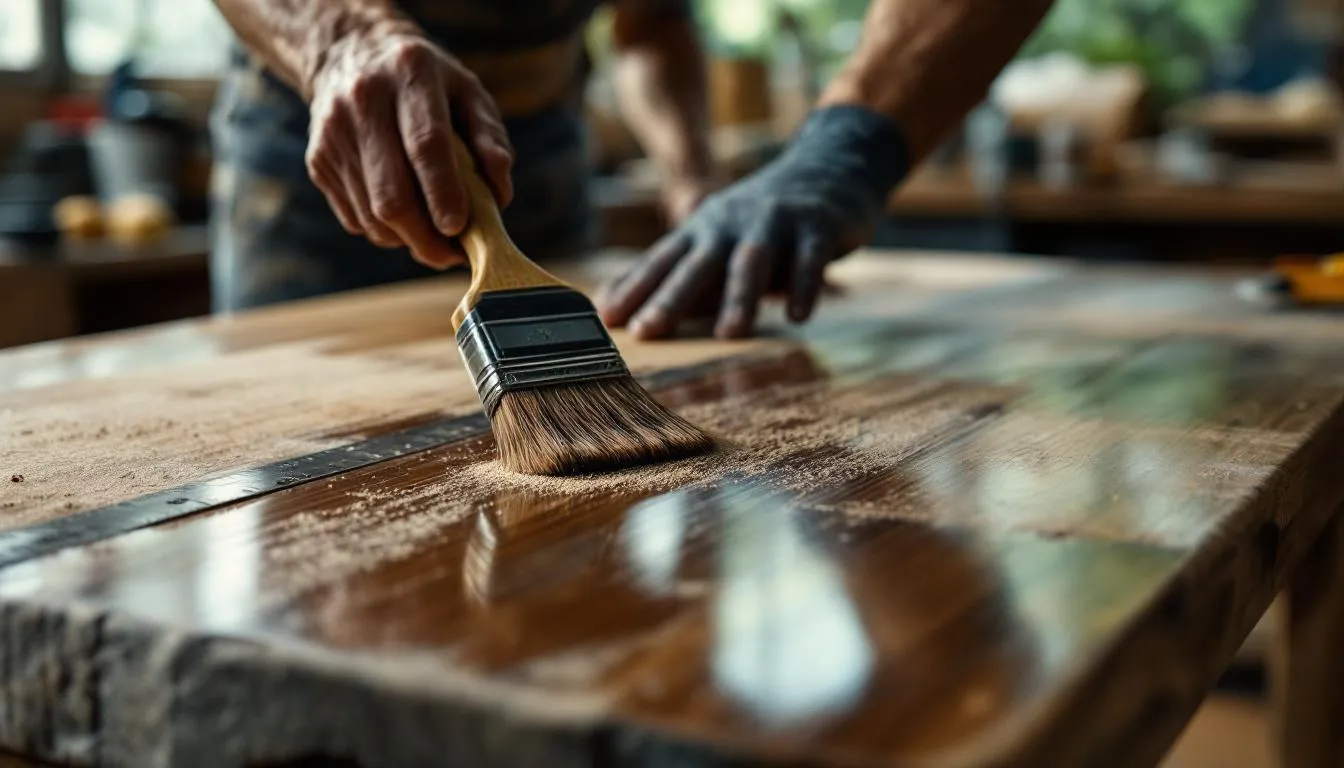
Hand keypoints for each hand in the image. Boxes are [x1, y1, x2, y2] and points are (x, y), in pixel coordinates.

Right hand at [305, 27, 512, 269]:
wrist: (349, 53)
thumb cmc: (426, 81)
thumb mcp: (467, 91)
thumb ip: (490, 139)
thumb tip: (500, 195)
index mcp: (410, 75)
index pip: (425, 145)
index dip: (443, 193)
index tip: (459, 229)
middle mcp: (363, 101)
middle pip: (392, 195)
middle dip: (426, 238)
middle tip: (453, 254)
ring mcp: (334, 134)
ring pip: (372, 216)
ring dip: (408, 240)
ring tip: (434, 237)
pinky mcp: (319, 161)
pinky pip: (356, 218)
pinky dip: (385, 231)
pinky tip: (404, 217)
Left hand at [598, 106, 910, 338]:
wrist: (830, 167)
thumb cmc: (761, 221)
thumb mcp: (716, 241)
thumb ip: (675, 274)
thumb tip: (615, 306)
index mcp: (702, 231)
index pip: (661, 262)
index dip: (634, 289)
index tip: (606, 318)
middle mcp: (731, 224)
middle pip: (697, 264)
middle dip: (670, 298)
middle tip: (647, 332)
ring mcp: (774, 222)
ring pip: (751, 261)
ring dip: (738, 298)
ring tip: (728, 335)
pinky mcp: (816, 226)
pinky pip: (809, 260)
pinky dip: (804, 287)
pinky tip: (797, 317)